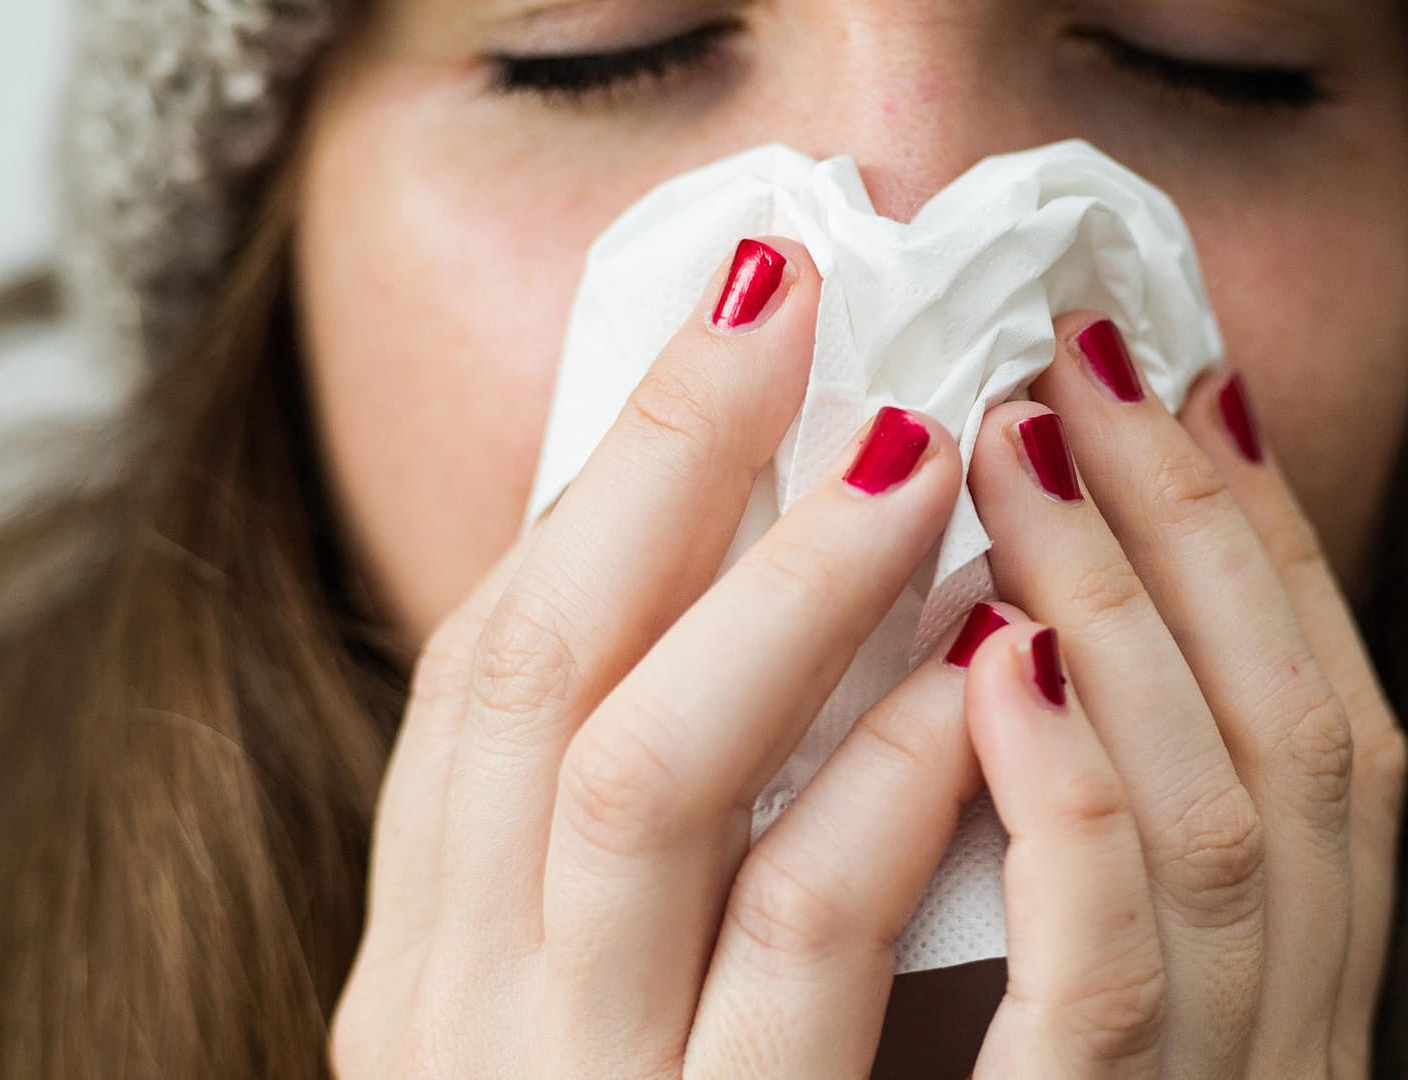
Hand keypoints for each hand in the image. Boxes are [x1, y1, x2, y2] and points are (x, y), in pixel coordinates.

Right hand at [331, 237, 994, 1076]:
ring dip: (790, 587)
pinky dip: (891, 775)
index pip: (482, 669)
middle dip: (663, 463)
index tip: (718, 332)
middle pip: (534, 675)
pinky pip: (804, 930)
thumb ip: (636, 846)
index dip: (598, 481)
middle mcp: (458, 1008)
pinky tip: (982, 673)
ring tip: (917, 455)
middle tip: (791, 309)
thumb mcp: (585, 1012)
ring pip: (648, 778)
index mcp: (425, 957)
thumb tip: (747, 598)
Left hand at [957, 313, 1407, 1077]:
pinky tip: (996, 659)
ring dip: (1120, 607)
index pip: (1329, 730)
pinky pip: (1112, 971)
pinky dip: (1068, 800)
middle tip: (1080, 355)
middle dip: (1197, 525)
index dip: (1267, 543)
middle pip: (1292, 738)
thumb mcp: (1059, 988)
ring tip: (1016, 443)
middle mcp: (1292, 1032)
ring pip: (1217, 822)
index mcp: (1299, 989)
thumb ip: (1082, 833)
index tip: (1186, 383)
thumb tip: (1003, 615)